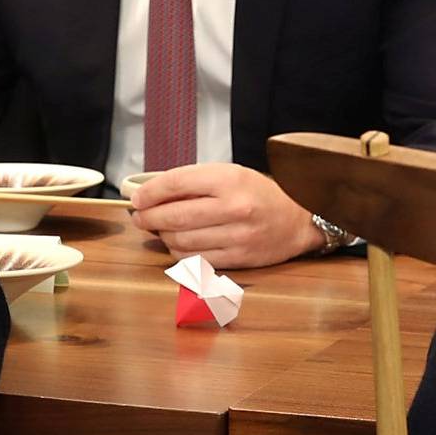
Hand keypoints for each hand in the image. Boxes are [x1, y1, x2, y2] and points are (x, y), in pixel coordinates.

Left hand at [128, 162, 321, 268]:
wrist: (298, 219)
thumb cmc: (258, 194)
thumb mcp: (230, 175)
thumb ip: (194, 182)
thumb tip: (152, 194)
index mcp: (229, 180)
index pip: (176, 184)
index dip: (150, 193)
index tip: (137, 199)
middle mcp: (234, 208)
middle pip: (174, 216)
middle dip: (149, 218)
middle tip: (140, 217)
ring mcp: (237, 236)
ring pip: (181, 241)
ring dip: (163, 236)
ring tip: (160, 229)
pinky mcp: (239, 259)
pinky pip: (196, 259)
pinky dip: (179, 253)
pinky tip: (177, 244)